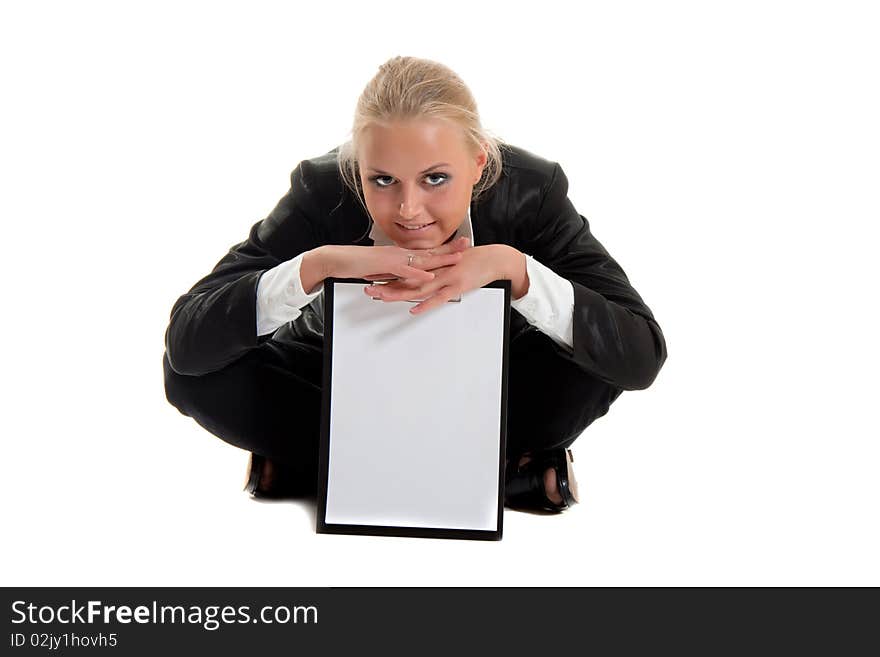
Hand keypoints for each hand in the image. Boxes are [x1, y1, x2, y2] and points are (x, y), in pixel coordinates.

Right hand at [323, 237, 467, 283]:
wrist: (337, 259)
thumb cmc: (356, 263)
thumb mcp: (382, 268)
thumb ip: (395, 272)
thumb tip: (406, 277)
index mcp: (400, 253)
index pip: (426, 251)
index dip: (443, 248)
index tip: (459, 245)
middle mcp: (399, 253)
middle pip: (429, 251)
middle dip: (449, 248)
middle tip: (467, 244)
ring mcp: (393, 258)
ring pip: (421, 259)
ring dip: (440, 259)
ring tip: (457, 259)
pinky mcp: (384, 266)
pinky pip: (404, 270)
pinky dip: (417, 274)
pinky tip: (429, 276)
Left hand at [363, 242, 505, 314]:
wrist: (494, 258)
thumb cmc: (475, 260)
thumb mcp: (451, 262)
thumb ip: (437, 268)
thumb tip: (424, 275)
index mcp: (433, 264)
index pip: (405, 269)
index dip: (388, 273)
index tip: (372, 275)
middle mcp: (436, 270)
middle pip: (406, 279)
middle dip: (386, 284)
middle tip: (369, 288)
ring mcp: (446, 278)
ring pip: (418, 287)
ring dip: (399, 293)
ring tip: (382, 298)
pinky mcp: (457, 286)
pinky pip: (439, 297)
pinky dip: (426, 303)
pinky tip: (414, 308)